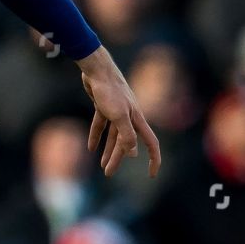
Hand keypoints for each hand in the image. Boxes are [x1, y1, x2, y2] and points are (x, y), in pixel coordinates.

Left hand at [78, 46, 160, 176]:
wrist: (97, 69)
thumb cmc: (110, 91)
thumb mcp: (118, 115)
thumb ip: (126, 134)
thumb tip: (131, 153)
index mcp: (137, 120)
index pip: (150, 143)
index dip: (153, 159)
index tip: (152, 174)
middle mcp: (129, 117)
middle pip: (126, 143)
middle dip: (118, 158)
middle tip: (108, 173)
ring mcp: (116, 111)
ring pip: (113, 136)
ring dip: (108, 150)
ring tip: (102, 165)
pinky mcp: (103, 106)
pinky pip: (100, 125)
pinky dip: (96, 136)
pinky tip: (91, 147)